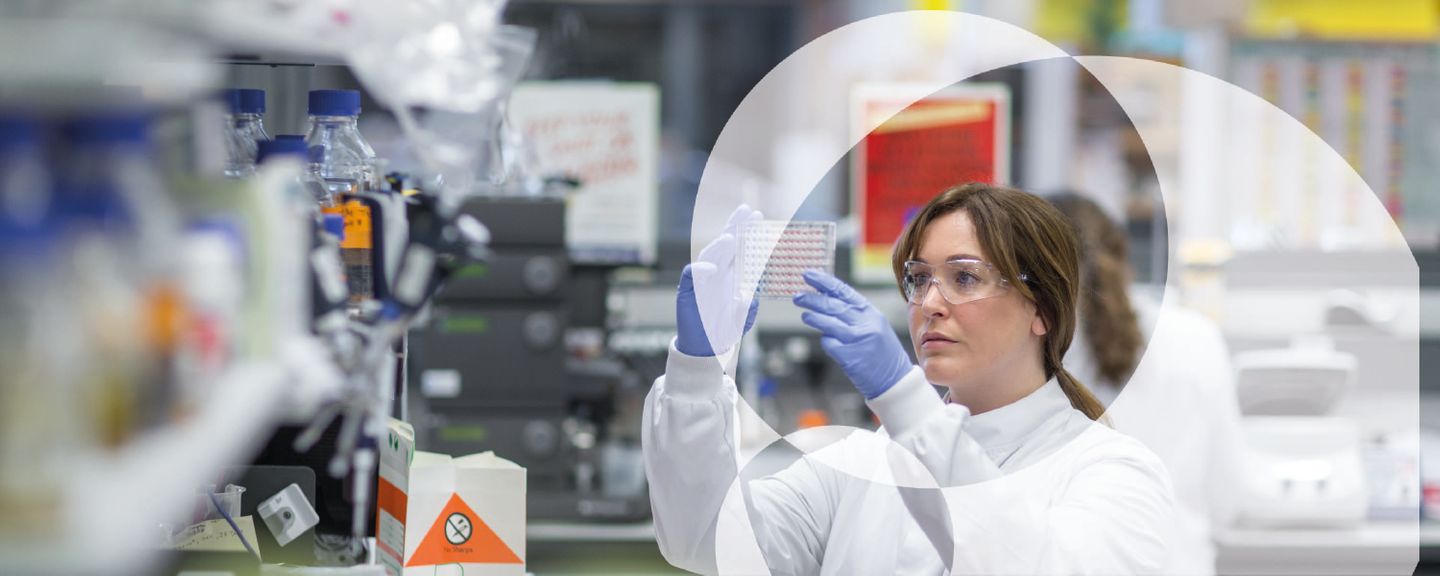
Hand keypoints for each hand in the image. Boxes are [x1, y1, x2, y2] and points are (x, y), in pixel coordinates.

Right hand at [675, 205, 760, 356]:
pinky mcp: (688, 290)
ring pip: (709, 256)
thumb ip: (747, 310)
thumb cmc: (726, 329)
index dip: (748, 232)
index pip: (741, 248)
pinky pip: (692, 275)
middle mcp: (718, 273)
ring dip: (719, 247)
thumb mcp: (742, 320)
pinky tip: (712, 269)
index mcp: (733, 275)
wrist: (706, 346)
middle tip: (746, 211)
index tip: (758, 215)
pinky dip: (700, 270)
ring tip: (730, 238)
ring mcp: (703, 280)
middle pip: (726, 245)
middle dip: (735, 227)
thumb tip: (748, 298)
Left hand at [793, 270, 913, 399]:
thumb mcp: (876, 326)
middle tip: (798, 297)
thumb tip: (828, 299)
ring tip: (805, 315)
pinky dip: (826, 341)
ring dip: (813, 318)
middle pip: (833, 306)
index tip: (809, 275)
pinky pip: (829, 343)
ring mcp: (857, 340)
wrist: (895, 381)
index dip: (824, 282)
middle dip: (812, 299)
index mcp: (871, 313)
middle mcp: (865, 324)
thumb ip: (855, 313)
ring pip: (828, 323)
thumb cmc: (883, 353)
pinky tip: (827, 342)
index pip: (844, 291)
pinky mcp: (849, 357)